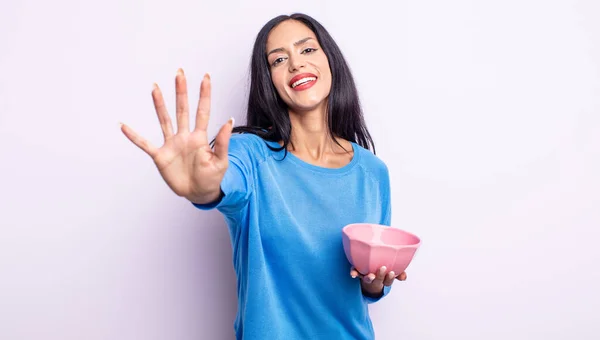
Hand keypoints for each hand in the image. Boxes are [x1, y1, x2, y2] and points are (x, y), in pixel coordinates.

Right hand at [120, 69, 233, 203]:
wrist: (199, 193)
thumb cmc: (212, 177)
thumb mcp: (221, 161)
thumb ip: (223, 141)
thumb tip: (230, 120)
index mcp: (200, 137)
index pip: (202, 111)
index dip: (204, 95)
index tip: (206, 77)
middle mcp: (185, 137)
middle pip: (182, 110)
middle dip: (181, 91)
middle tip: (179, 73)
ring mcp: (172, 145)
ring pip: (164, 120)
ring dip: (159, 105)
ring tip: (155, 88)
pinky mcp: (161, 156)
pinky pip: (145, 144)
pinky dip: (134, 136)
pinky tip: (124, 126)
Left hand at [350, 266, 406, 295]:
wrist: (369, 277)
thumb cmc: (383, 272)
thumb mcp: (391, 273)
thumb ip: (399, 273)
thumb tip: (404, 277)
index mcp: (383, 280)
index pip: (387, 281)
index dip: (389, 278)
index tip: (392, 273)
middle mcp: (375, 279)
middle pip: (378, 280)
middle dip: (380, 275)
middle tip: (383, 268)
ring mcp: (366, 277)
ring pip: (367, 279)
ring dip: (369, 278)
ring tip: (371, 275)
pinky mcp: (358, 272)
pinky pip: (356, 273)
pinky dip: (354, 273)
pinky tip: (352, 274)